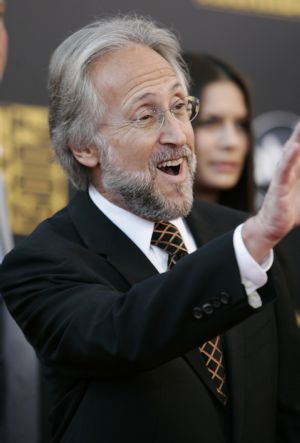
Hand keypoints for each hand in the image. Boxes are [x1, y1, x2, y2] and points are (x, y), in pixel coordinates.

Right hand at [243, 120, 299, 262]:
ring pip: (291, 154)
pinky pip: (284, 171)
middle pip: (297, 145)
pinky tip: (294, 148)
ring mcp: (282, 177)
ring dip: (297, 138)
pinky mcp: (278, 188)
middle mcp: (289, 170)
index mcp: (297, 170)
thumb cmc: (288, 211)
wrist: (270, 227)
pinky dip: (289, 159)